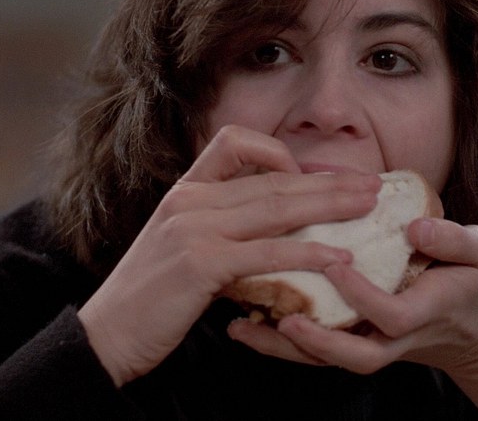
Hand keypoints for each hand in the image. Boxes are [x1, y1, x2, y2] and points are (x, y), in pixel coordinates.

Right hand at [78, 125, 381, 385]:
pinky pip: (267, 252)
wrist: (107, 335)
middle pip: (272, 179)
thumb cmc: (149, 297)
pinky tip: (339, 258)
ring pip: (276, 206)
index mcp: (185, 191)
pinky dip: (308, 252)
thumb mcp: (180, 248)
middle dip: (327, 181)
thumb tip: (271, 232)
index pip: (234, 142)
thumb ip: (219, 229)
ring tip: (367, 207)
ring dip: (329, 206)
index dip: (278, 152)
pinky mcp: (200, 263)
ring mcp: (194, 228)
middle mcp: (190, 200)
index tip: (312, 175)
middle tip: (370, 184)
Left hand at [229, 216, 477, 419]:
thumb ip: (455, 240)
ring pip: (327, 358)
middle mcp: (394, 338)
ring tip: (241, 329)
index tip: (336, 265)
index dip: (363, 295)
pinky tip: (247, 325)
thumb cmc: (473, 279)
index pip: (392, 314)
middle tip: (282, 320)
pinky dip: (282, 341)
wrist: (472, 323)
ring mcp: (372, 343)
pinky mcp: (354, 339)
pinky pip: (317, 348)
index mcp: (425, 312)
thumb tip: (416, 227)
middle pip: (353, 355)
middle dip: (317, 342)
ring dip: (284, 348)